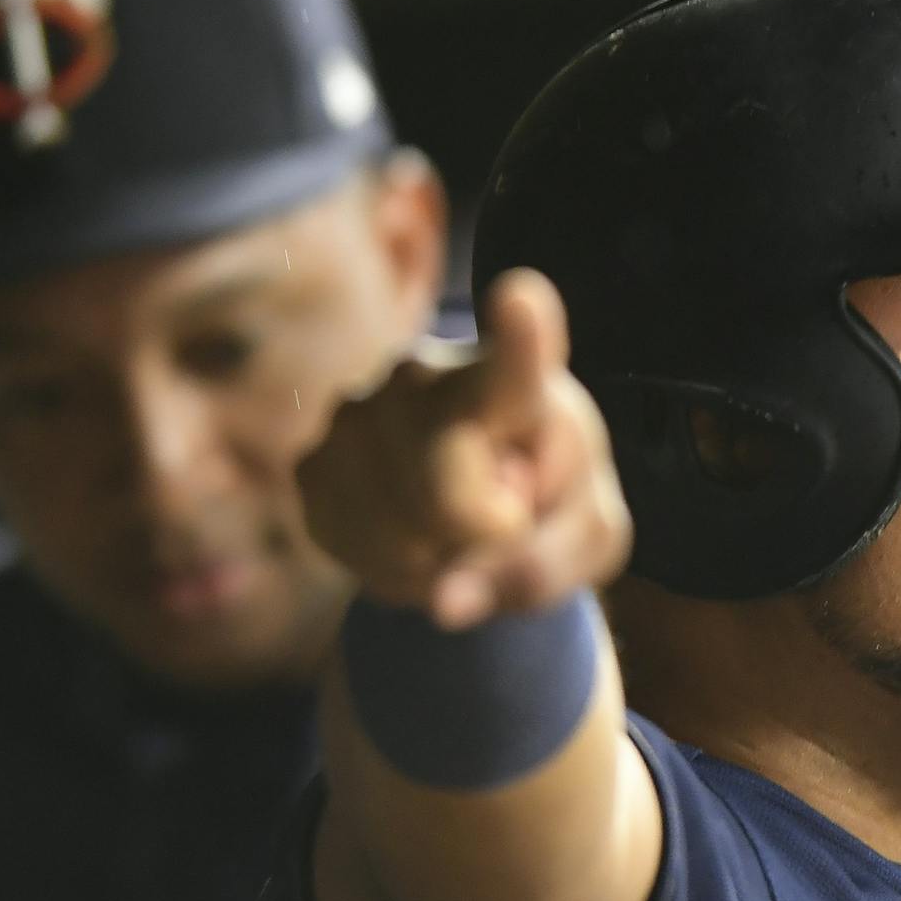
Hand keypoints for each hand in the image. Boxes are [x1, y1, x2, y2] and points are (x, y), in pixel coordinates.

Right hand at [300, 269, 631, 629]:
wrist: (481, 490)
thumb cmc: (550, 499)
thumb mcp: (587, 537)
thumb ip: (548, 563)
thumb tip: (448, 602)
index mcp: (517, 382)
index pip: (517, 364)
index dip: (522, 335)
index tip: (523, 298)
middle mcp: (424, 375)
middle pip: (447, 498)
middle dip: (482, 539)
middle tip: (505, 516)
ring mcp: (355, 412)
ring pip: (395, 537)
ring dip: (435, 562)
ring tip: (457, 524)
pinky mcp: (312, 460)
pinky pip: (349, 552)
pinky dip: (389, 570)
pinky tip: (411, 533)